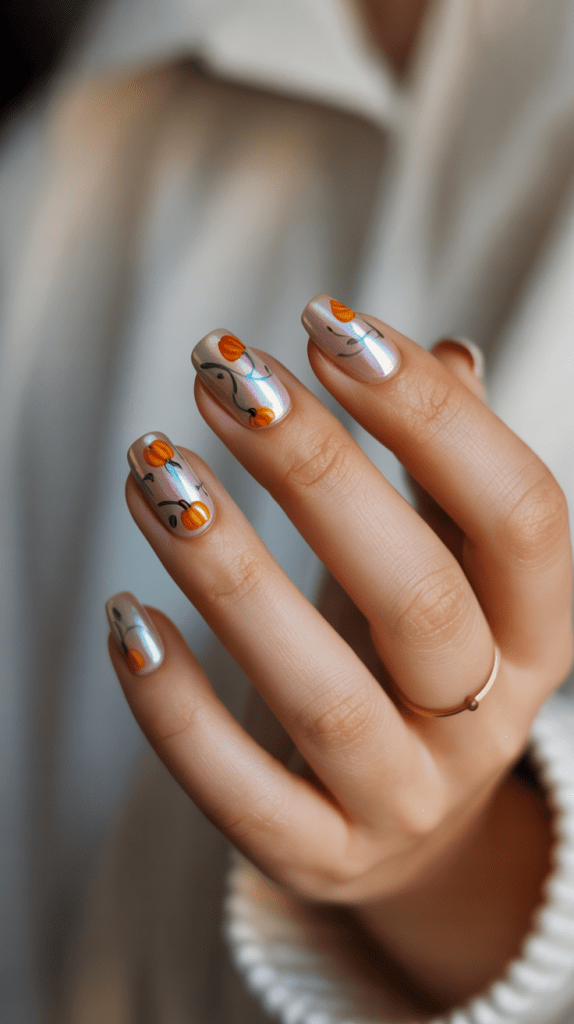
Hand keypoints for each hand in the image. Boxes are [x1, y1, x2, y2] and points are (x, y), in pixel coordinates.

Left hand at [108, 300, 571, 1005]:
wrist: (412, 818)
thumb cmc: (419, 653)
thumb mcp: (456, 564)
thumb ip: (453, 468)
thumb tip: (444, 354)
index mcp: (538, 630)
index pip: (520, 514)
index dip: (434, 416)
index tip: (330, 326)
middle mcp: (486, 720)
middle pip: (419, 596)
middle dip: (317, 472)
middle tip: (225, 376)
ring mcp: (405, 799)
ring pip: (324, 694)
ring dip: (230, 571)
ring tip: (154, 470)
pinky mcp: (320, 854)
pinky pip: (243, 793)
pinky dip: (178, 708)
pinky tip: (127, 617)